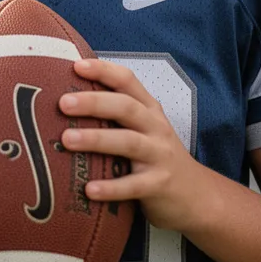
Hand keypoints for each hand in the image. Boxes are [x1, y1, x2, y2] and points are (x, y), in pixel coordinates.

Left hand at [59, 60, 201, 231]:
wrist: (197, 195)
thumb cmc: (156, 156)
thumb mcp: (144, 128)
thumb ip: (116, 114)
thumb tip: (65, 101)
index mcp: (149, 109)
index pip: (127, 81)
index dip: (103, 70)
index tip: (76, 66)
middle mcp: (156, 127)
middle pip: (126, 107)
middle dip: (94, 102)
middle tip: (63, 102)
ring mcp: (159, 156)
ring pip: (129, 142)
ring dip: (96, 139)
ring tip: (67, 139)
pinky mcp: (159, 185)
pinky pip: (134, 186)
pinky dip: (111, 187)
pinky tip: (89, 189)